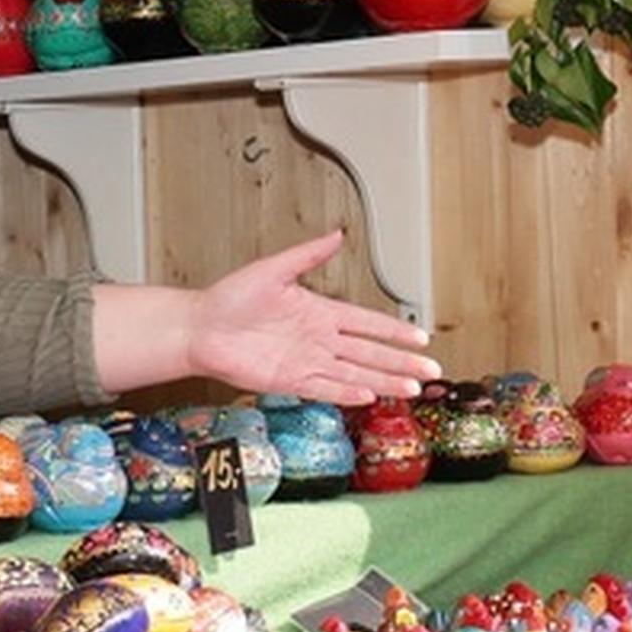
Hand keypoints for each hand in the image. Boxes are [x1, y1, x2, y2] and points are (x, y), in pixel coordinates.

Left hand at [182, 232, 439, 404]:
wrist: (200, 327)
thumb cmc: (229, 298)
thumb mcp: (273, 269)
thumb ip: (307, 255)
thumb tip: (336, 235)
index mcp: (319, 311)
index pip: (367, 322)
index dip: (394, 331)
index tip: (420, 337)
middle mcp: (317, 339)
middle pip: (369, 352)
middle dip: (401, 362)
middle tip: (431, 370)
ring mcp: (306, 361)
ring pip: (354, 373)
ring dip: (383, 380)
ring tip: (411, 389)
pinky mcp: (289, 380)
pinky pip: (324, 388)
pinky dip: (346, 392)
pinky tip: (369, 396)